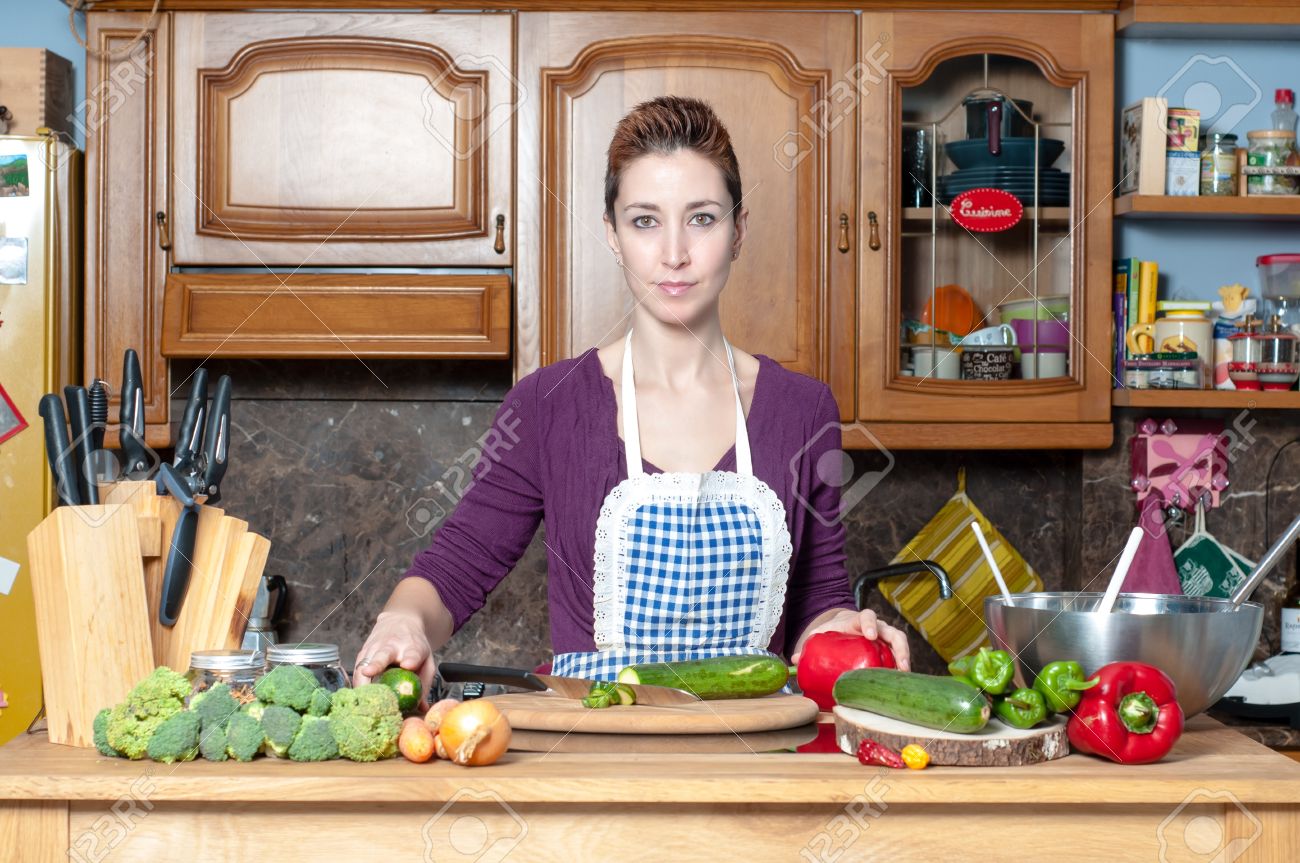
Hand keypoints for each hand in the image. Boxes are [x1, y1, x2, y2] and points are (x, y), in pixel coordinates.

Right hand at [353, 610, 437, 710]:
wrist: (401, 621)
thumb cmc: (415, 646)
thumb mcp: (427, 660)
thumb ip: (424, 683)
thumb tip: (422, 709)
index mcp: (412, 647)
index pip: (413, 653)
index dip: (410, 659)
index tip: (408, 665)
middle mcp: (392, 645)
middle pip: (383, 654)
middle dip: (376, 664)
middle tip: (368, 673)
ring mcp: (375, 647)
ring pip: (364, 663)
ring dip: (360, 680)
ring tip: (360, 698)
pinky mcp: (363, 651)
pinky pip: (356, 670)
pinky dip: (356, 683)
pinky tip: (357, 696)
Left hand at [792, 608, 910, 671]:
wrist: (844, 626)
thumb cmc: (834, 630)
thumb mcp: (821, 634)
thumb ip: (809, 645)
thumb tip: (794, 660)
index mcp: (857, 620)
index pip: (867, 616)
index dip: (870, 624)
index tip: (870, 635)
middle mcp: (876, 627)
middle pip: (892, 632)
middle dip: (897, 646)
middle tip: (898, 663)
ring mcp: (885, 638)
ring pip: (900, 644)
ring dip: (904, 658)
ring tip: (904, 674)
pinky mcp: (888, 649)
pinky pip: (899, 656)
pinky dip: (901, 666)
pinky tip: (901, 680)